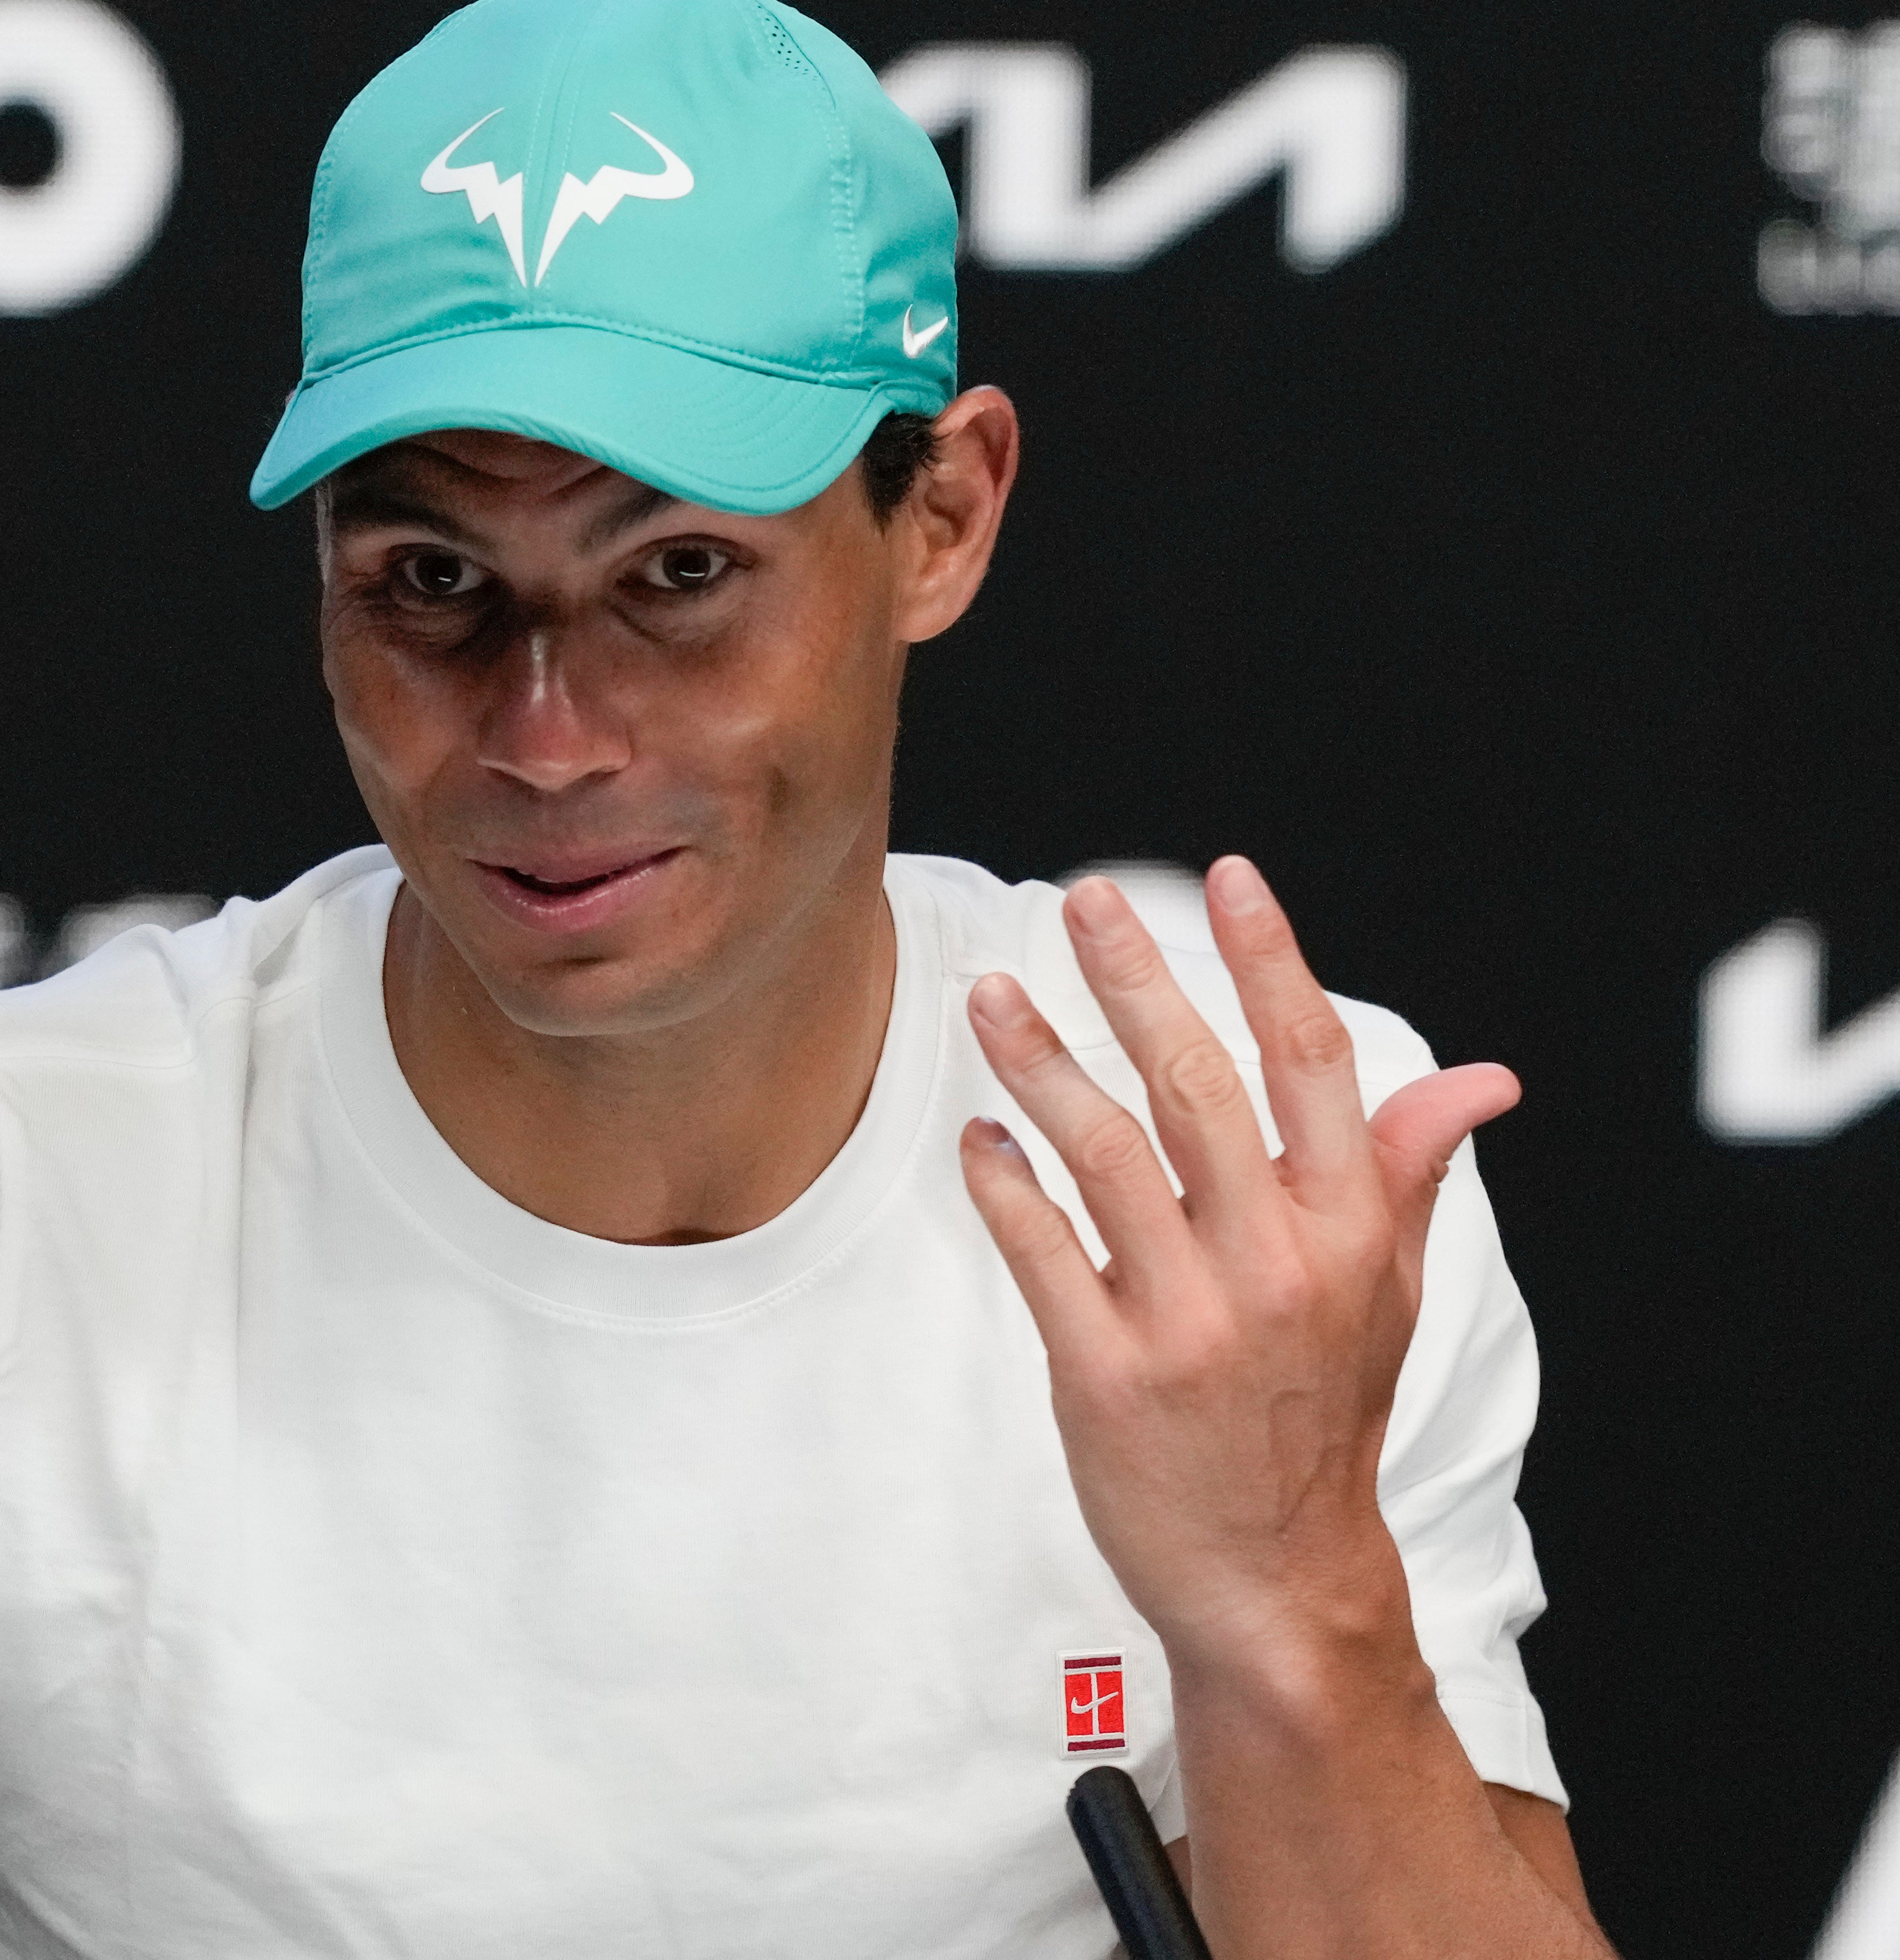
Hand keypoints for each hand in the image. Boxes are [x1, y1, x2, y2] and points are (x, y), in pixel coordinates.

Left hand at [955, 858, 1519, 1671]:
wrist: (1279, 1580)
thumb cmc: (1323, 1417)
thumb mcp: (1385, 1295)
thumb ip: (1406, 1174)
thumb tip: (1479, 1080)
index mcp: (1347, 1231)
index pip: (1312, 1062)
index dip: (1271, 960)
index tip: (1229, 878)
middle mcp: (1274, 1263)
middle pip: (1195, 1084)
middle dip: (1134, 978)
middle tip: (1081, 898)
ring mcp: (1188, 1320)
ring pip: (1101, 1153)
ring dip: (1038, 1063)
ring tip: (988, 995)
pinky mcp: (1108, 1375)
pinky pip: (1042, 1251)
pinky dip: (1004, 1184)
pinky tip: (979, 1136)